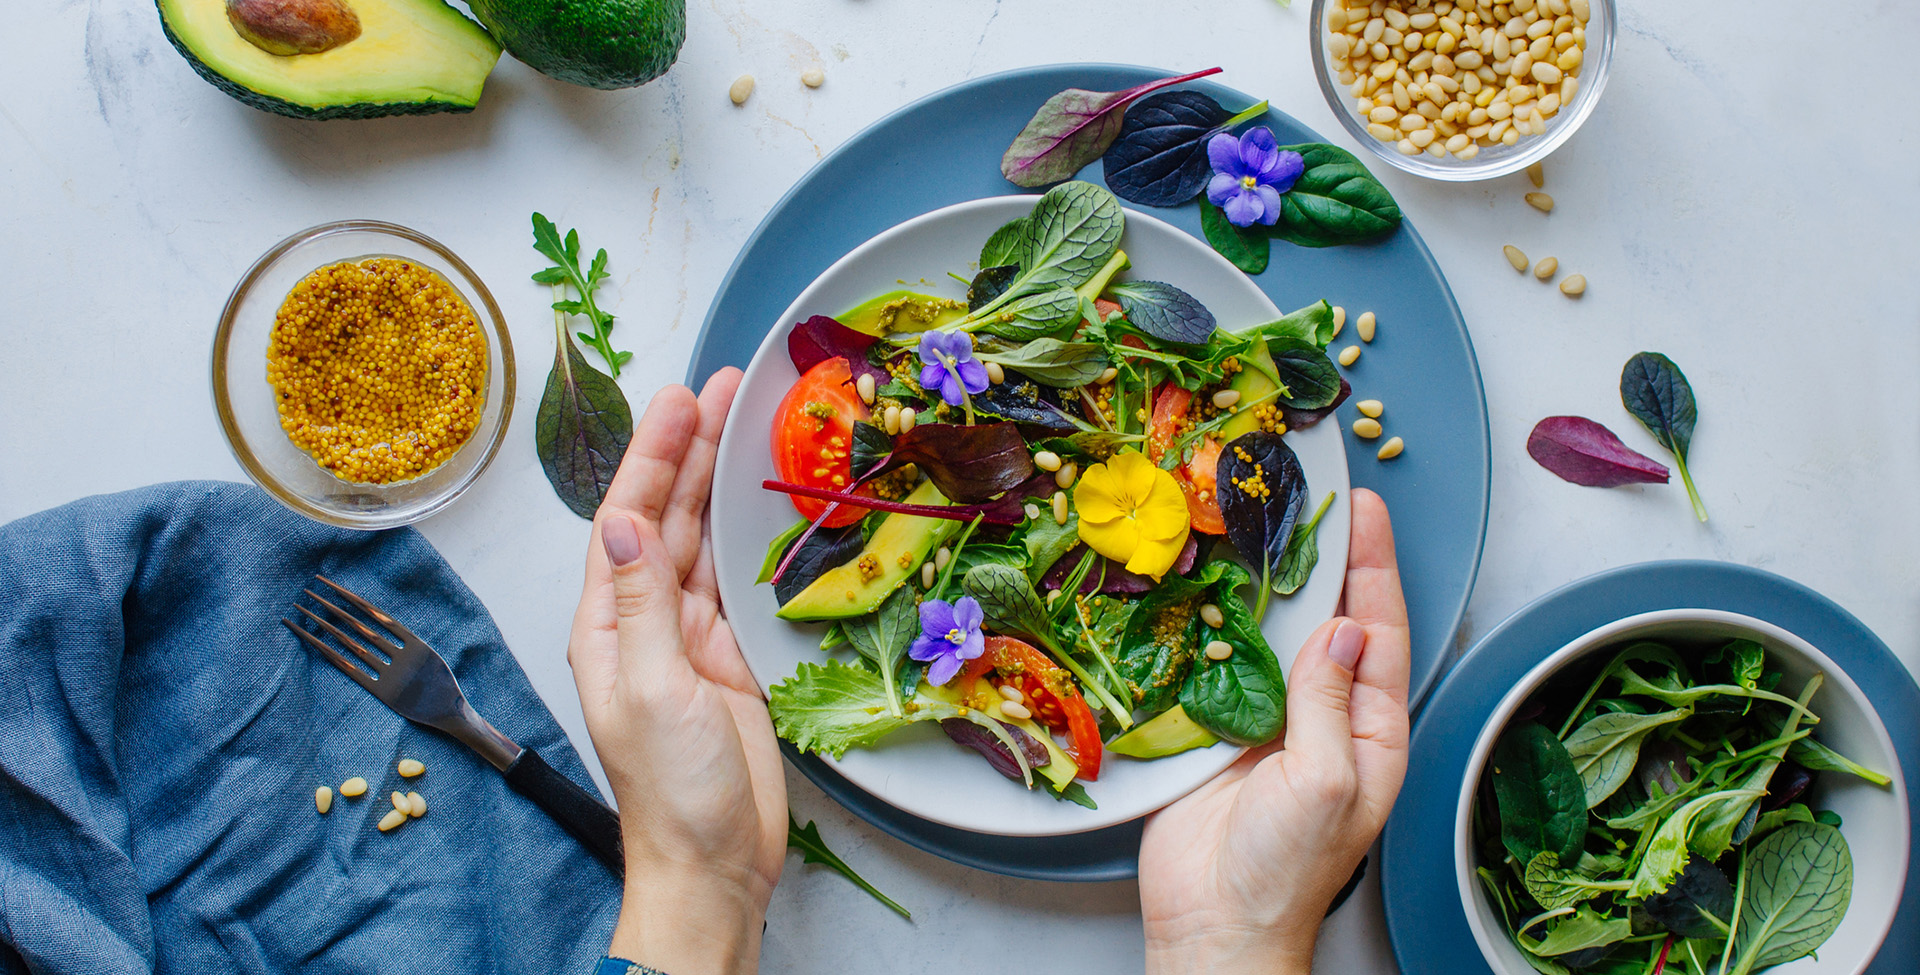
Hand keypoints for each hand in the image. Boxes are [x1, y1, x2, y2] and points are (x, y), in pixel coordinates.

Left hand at [567, 368, 784, 974]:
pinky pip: (733, 578)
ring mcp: (687, 637)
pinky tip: (758, 497)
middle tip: (718, 386)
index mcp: (608, 624)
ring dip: (715, 479)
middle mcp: (643, 620)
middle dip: (686, 448)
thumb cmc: (673, 792)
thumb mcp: (653, 692)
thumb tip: (622, 525)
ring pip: (700, 539)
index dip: (653, 455)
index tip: (679, 400)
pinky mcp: (728, 657)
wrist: (713, 862)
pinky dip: (744, 533)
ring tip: (738, 418)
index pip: (627, 519)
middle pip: (665, 516)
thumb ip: (642, 606)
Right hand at [1138, 488, 1410, 974]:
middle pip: (1332, 620)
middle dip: (1326, 558)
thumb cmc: (1285, 872)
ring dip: (1270, 583)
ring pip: (1277, 635)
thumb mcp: (1325, 782)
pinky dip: (1218, 623)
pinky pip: (1223, 663)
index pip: (1381, 630)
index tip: (1361, 507)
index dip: (1372, 565)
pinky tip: (1208, 586)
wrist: (1214, 924)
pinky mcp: (1218, 728)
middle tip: (1311, 495)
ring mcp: (1272, 721)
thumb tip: (1344, 627)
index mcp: (1373, 732)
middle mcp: (1328, 717)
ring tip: (1259, 523)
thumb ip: (1329, 701)